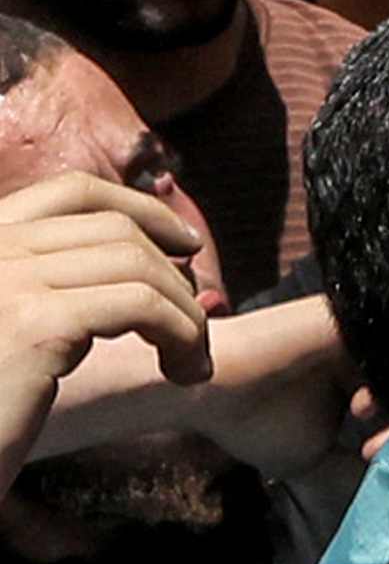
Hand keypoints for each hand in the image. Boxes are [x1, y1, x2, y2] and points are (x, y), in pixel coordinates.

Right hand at [0, 177, 207, 477]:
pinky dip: (181, 332)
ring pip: (136, 265)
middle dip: (171, 271)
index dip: (140, 209)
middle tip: (195, 320)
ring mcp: (5, 281)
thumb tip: (164, 258)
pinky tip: (181, 370)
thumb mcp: (12, 328)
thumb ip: (56, 285)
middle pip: (112, 229)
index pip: (70, 192)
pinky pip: (142, 306)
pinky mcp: (33, 325)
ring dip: (184, 311)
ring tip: (191, 358)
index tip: (184, 243)